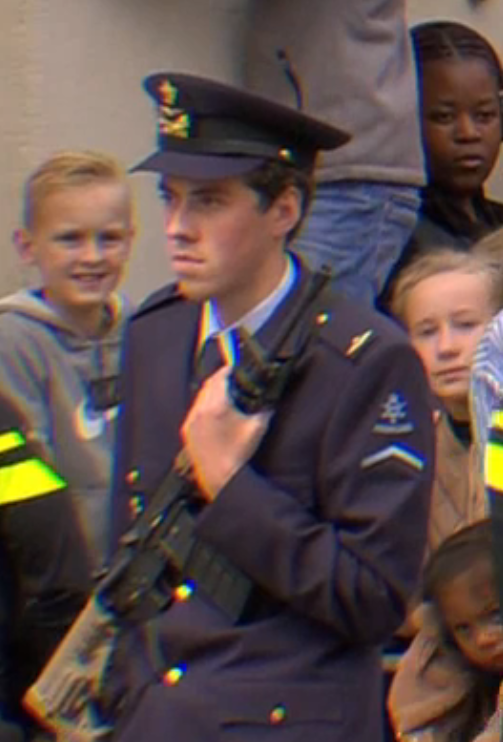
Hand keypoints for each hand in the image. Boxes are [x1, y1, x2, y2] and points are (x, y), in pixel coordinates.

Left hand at [182, 367, 269, 500]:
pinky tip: (213, 411)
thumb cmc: (239, 453)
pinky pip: (194, 410)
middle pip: (208, 385)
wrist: (222, 477)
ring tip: (223, 394)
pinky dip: (203, 405)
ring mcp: (191, 421)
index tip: (233, 368)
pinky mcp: (187, 431)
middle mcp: (200, 410)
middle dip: (219, 379)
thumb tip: (269, 398)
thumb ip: (265, 408)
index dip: (227, 370)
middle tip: (230, 378)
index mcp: (217, 406)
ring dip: (210, 392)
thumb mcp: (258, 427)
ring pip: (200, 397)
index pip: (220, 378)